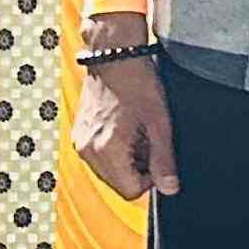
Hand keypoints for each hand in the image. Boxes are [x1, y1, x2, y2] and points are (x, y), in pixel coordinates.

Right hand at [72, 48, 176, 200]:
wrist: (115, 57)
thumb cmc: (139, 85)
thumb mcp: (160, 124)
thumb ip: (164, 160)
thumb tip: (170, 188)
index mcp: (106, 150)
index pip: (130, 191)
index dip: (150, 179)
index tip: (158, 157)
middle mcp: (87, 151)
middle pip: (118, 183)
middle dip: (138, 168)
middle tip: (148, 139)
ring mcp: (79, 142)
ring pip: (108, 171)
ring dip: (126, 159)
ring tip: (137, 131)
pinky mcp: (78, 134)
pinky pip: (99, 156)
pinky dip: (114, 149)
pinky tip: (125, 127)